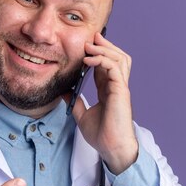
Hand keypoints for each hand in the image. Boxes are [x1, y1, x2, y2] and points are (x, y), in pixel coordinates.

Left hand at [69, 32, 138, 174]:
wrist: (111, 148)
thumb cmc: (102, 135)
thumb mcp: (82, 116)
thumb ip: (75, 102)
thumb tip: (64, 92)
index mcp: (109, 91)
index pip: (105, 66)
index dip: (97, 54)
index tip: (84, 47)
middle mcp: (117, 86)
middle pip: (117, 57)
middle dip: (105, 45)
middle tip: (91, 37)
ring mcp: (120, 88)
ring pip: (120, 59)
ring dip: (105, 49)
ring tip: (90, 44)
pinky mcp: (121, 91)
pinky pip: (114, 68)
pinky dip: (102, 59)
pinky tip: (90, 59)